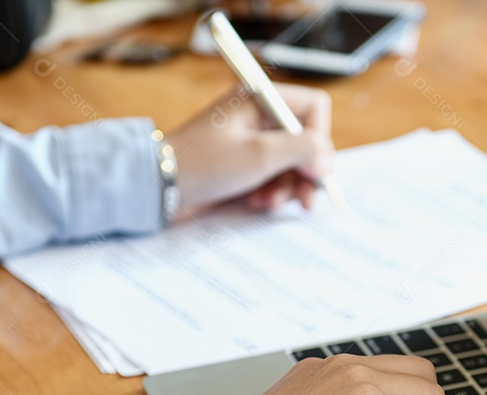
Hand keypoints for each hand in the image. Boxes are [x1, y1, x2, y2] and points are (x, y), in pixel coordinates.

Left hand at [166, 83, 334, 215]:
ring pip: (291, 163)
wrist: (159, 187)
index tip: (315, 169)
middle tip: (304, 201)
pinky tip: (256, 203)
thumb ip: (304, 151)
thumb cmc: (204, 164)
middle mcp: (258, 115)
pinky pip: (272, 176)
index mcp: (262, 99)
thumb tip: (328, 161)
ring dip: (286, 187)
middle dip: (305, 172)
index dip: (320, 140)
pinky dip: (270, 191)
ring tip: (267, 203)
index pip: (314, 109)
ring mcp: (250, 139)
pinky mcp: (242, 162)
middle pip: (306, 140)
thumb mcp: (261, 156)